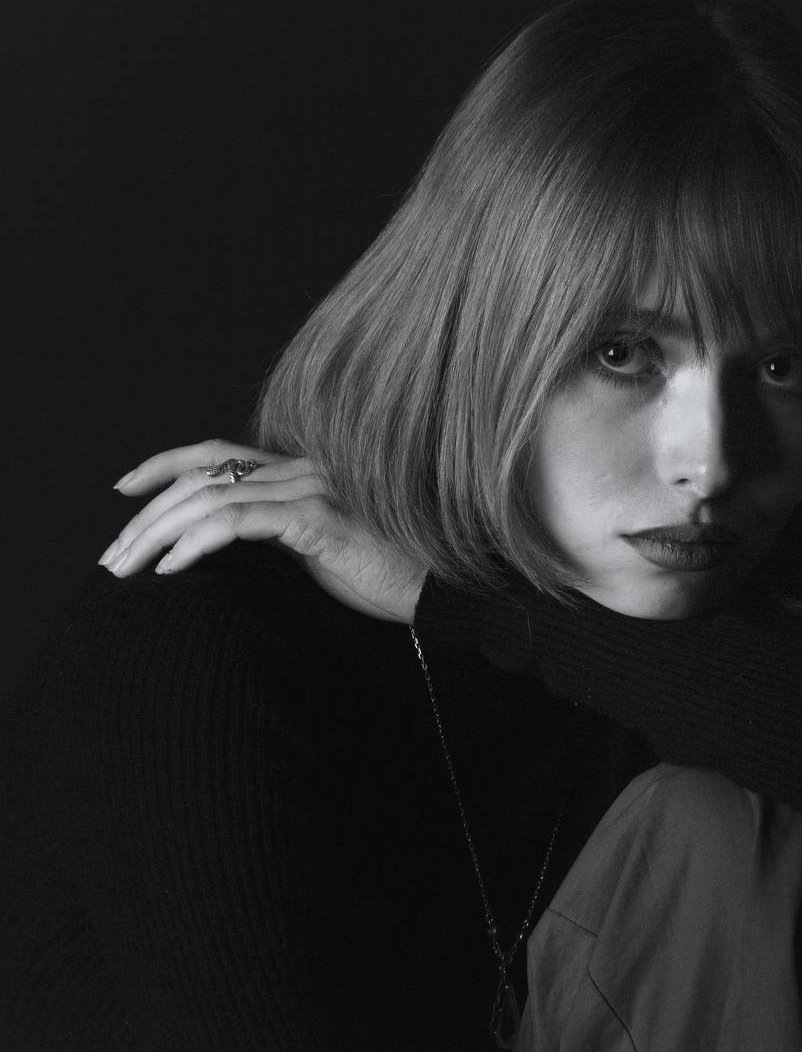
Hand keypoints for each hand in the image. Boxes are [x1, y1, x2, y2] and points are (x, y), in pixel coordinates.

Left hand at [98, 440, 424, 622]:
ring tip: (127, 568)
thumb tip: (214, 553)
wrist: (440, 597)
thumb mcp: (314, 557)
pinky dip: (197, 542)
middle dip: (145, 517)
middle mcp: (302, 470)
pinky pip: (241, 521)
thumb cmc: (382, 582)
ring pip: (211, 497)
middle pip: (201, 477)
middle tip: (112, 558)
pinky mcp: (320, 518)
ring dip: (157, 534)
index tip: (122, 489)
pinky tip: (172, 568)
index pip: (217, 454)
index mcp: (298, 473)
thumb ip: (273, 539)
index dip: (164, 464)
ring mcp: (312, 490)